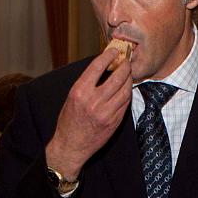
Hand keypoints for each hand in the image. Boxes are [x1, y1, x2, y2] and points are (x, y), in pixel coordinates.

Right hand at [44, 44, 135, 180]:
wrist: (71, 146)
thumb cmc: (69, 121)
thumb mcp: (72, 98)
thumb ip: (86, 83)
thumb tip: (102, 68)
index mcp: (80, 92)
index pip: (97, 66)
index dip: (108, 56)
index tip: (113, 51)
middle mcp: (94, 101)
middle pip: (117, 77)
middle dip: (124, 66)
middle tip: (126, 61)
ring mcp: (106, 112)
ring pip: (125, 90)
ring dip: (128, 79)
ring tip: (128, 74)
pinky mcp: (114, 121)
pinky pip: (125, 103)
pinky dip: (127, 93)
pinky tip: (125, 89)